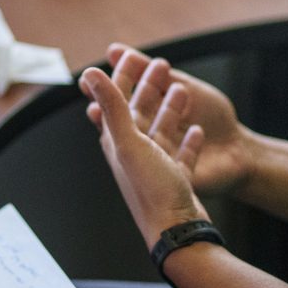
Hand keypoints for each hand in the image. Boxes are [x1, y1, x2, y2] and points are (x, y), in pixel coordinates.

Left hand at [98, 46, 255, 197]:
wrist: (177, 231)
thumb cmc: (151, 190)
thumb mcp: (129, 143)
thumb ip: (112, 107)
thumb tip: (90, 73)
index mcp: (117, 145)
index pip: (115, 103)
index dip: (121, 78)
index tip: (131, 56)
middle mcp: (133, 156)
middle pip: (140, 114)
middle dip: (149, 88)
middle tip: (162, 65)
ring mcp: (156, 169)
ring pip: (162, 132)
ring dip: (170, 110)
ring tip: (181, 91)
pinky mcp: (177, 181)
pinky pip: (183, 155)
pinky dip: (189, 140)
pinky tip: (198, 130)